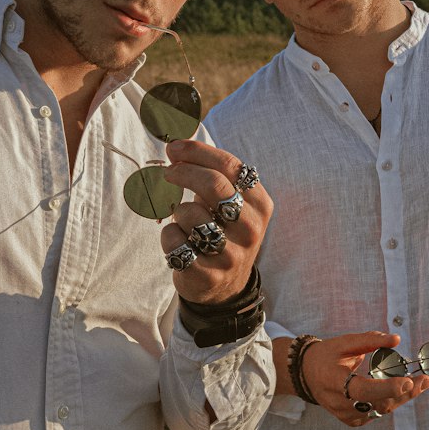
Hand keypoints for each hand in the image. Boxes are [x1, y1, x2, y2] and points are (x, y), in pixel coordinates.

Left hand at [160, 140, 272, 304]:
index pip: (231, 166)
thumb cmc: (222, 231)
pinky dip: (169, 237)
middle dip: (184, 172)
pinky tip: (181, 245)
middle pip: (214, 185)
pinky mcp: (208, 275)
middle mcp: (251, 229)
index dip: (198, 152)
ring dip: (179, 213)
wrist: (225, 286)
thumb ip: (210, 172)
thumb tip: (175, 143)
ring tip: (187, 225)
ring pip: (190, 214)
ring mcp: (231, 254)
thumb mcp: (229, 201)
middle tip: (168, 172)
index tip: (173, 148)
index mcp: (260, 204)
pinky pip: (174, 241)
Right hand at [286, 333, 428, 426]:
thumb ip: (370, 340)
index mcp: (334, 382)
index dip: (387, 388)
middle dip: (405, 393)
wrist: (305, 374)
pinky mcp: (351, 420)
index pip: (364, 390)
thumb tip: (397, 339)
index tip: (408, 380)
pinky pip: (376, 414)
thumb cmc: (326, 355)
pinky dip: (390, 402)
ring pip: (381, 411)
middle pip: (379, 405)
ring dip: (402, 398)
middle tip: (425, 380)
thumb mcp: (344, 342)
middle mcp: (339, 403)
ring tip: (420, 383)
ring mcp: (345, 415)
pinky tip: (401, 391)